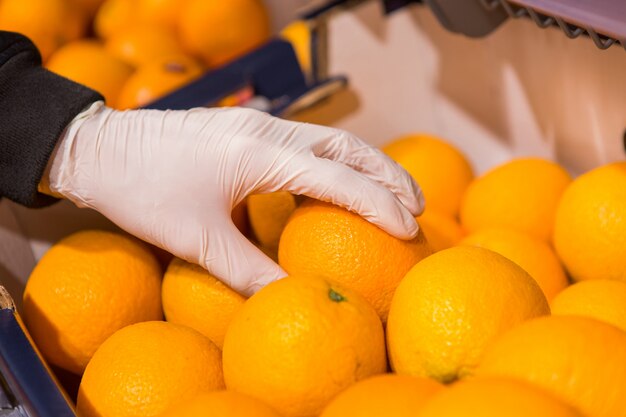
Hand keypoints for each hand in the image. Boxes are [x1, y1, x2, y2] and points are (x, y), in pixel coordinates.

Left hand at [43, 102, 423, 294]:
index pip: (337, 176)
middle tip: (418, 206)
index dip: (378, 203)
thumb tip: (289, 299)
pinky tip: (339, 183)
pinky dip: (336, 161)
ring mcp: (257, 124)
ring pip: (330, 138)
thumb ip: (248, 272)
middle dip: (388, 174)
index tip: (408, 228)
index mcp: (259, 152)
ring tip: (392, 193)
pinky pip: (306, 141)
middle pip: (347, 146)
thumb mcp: (196, 240)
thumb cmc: (143, 190)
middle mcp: (266, 129)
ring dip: (366, 164)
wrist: (100, 148)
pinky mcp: (246, 128)